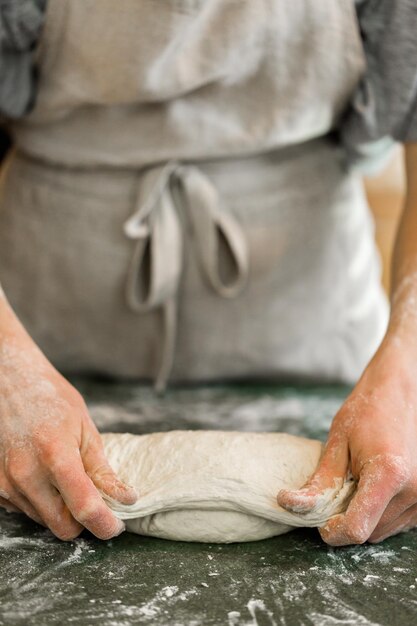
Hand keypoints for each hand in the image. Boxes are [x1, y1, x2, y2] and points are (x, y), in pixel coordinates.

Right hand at [0, 301, 136, 539]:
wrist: (8, 381)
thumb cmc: (51, 398)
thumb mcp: (85, 427)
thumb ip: (101, 468)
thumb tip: (125, 498)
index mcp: (55, 455)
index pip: (84, 508)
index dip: (105, 524)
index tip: (116, 526)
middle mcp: (26, 474)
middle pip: (63, 527)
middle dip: (84, 521)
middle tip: (96, 501)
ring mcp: (6, 483)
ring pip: (43, 521)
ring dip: (61, 510)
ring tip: (67, 477)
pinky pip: (25, 510)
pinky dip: (41, 502)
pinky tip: (45, 476)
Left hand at [277, 337, 416, 544]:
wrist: (399, 392)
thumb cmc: (367, 410)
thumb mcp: (336, 442)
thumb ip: (319, 481)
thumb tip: (289, 504)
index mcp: (389, 474)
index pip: (357, 529)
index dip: (332, 531)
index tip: (319, 520)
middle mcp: (414, 491)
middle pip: (368, 532)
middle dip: (346, 519)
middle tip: (338, 487)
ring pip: (382, 530)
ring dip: (364, 516)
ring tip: (358, 480)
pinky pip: (396, 522)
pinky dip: (379, 512)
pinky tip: (373, 484)